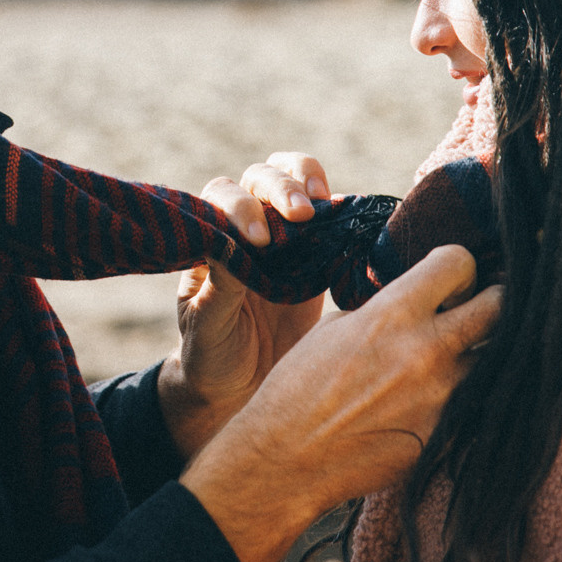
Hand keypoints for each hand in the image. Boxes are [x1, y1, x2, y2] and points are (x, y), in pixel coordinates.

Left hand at [158, 154, 332, 455]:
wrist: (242, 383)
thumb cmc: (211, 351)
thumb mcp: (208, 325)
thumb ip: (219, 288)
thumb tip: (231, 247)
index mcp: (212, 238)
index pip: (222, 197)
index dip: (241, 207)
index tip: (259, 240)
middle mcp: (246, 227)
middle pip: (260, 178)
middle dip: (281, 186)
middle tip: (302, 213)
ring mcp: (284, 238)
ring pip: (294, 183)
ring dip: (309, 181)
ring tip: (323, 201)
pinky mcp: (317, 255)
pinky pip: (331, 220)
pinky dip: (343, 212)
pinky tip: (352, 218)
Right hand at [178, 245, 501, 561]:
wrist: (288, 458)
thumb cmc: (300, 388)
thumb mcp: (337, 327)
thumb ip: (383, 308)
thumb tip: (417, 298)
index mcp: (392, 314)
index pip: (458, 262)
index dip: (458, 266)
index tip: (452, 279)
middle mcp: (426, 351)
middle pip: (500, 306)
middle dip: (493, 301)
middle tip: (478, 310)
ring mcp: (442, 397)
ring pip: (499, 359)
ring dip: (486, 353)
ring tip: (463, 356)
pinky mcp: (446, 436)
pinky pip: (477, 405)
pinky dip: (469, 396)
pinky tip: (442, 398)